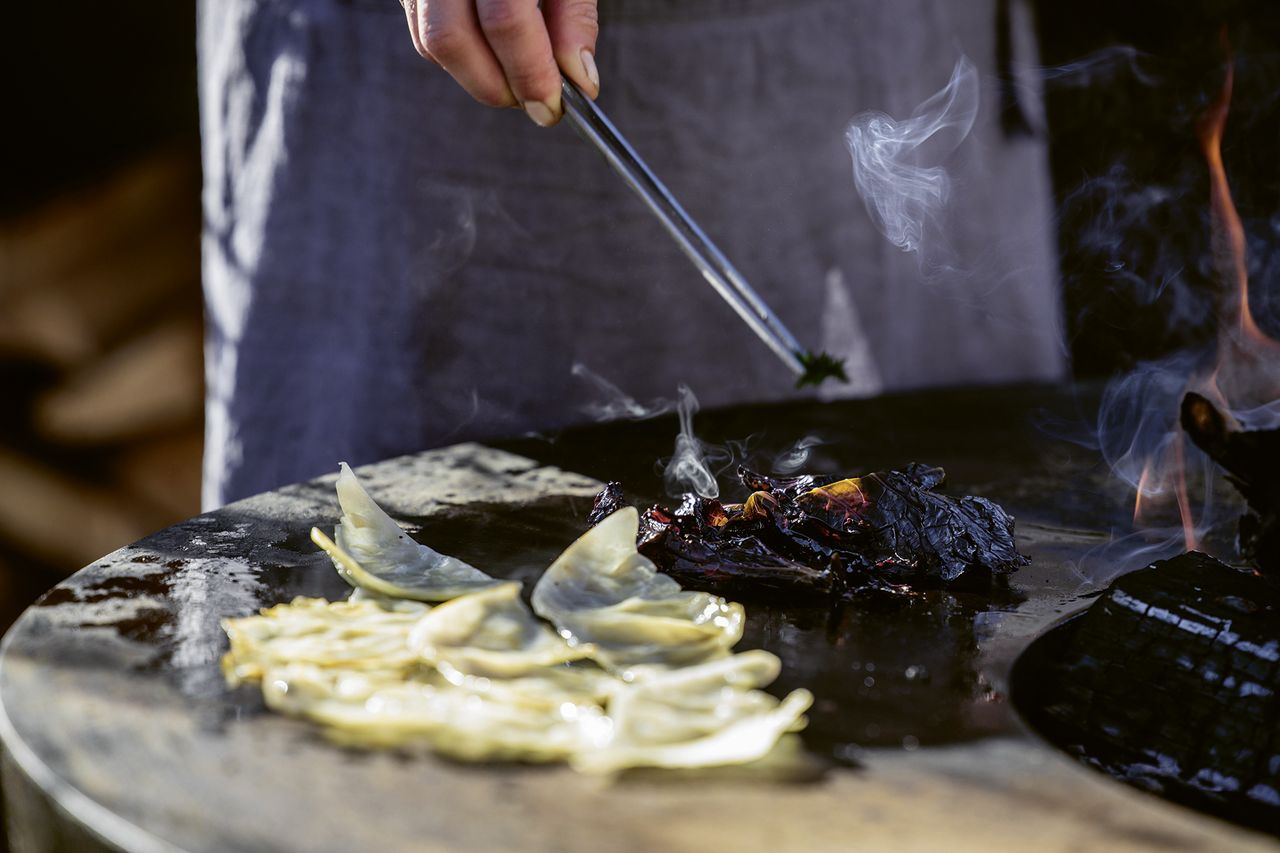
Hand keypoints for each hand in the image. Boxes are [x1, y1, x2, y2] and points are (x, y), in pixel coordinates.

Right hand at [400, 0, 599, 126]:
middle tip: (536, 101)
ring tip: (519, 76)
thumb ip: (574, 14)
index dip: (530, 73)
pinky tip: (494, 50)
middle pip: (450, 38)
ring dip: (478, 74)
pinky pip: (422, 29)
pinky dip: (462, 53)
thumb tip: (578, 80)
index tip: (553, 106)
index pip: (505, 19)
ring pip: (430, 41)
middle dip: (497, 85)